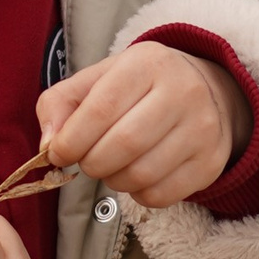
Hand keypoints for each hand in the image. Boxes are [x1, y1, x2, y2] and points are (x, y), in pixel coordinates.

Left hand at [36, 45, 247, 210]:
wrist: (205, 90)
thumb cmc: (138, 87)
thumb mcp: (97, 79)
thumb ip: (60, 104)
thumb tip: (48, 145)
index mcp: (147, 63)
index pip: (100, 110)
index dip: (71, 140)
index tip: (59, 154)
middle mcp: (182, 91)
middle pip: (122, 146)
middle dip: (91, 163)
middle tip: (87, 161)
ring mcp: (202, 128)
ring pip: (141, 175)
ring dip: (113, 180)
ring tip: (113, 165)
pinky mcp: (210, 162)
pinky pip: (161, 195)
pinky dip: (138, 194)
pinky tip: (139, 174)